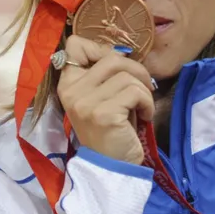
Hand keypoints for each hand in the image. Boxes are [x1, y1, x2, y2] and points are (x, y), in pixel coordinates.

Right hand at [56, 35, 152, 164]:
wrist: (110, 168)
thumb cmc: (109, 131)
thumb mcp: (99, 99)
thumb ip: (101, 76)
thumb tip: (121, 54)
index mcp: (66, 84)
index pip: (75, 45)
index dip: (101, 49)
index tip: (115, 69)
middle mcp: (71, 91)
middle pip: (111, 57)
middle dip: (135, 70)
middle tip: (142, 89)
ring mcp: (86, 102)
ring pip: (126, 75)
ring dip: (143, 90)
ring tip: (142, 106)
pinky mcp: (104, 114)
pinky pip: (136, 92)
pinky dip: (148, 103)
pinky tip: (145, 116)